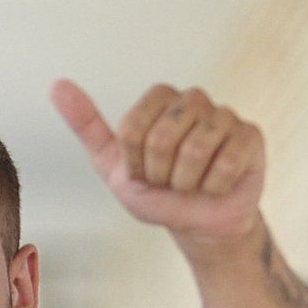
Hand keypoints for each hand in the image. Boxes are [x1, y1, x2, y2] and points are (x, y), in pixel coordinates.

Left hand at [51, 79, 264, 246]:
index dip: (135, 162)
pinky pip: (225, 164)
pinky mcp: (251, 135)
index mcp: (159, 99)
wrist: (197, 224)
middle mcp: (193, 99)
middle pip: (161, 137)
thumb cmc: (156, 193)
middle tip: (169, 180)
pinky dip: (213, 186)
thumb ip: (87, 126)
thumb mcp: (112, 165)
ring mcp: (225, 115)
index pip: (133, 128)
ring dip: (186, 183)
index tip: (143, 171)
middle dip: (160, 173)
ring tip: (192, 183)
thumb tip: (56, 84)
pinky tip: (216, 184)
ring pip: (195, 151)